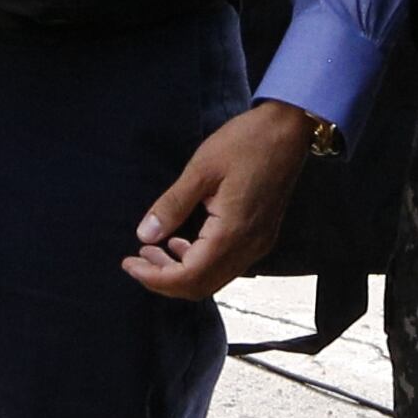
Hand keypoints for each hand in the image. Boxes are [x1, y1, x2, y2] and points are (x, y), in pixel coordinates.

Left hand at [126, 97, 312, 297]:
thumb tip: (144, 235)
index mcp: (232, 233)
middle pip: (201, 287)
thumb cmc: (246, 142)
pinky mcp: (261, 236)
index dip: (154, 277)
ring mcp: (259, 244)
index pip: (188, 277)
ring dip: (181, 272)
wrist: (288, 130)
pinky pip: (227, 264)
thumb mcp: (201, 169)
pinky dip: (200, 262)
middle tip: (137, 259)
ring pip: (214, 279)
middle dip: (164, 279)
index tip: (129, 263)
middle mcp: (249, 247)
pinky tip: (182, 242)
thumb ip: (172, 205)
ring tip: (154, 249)